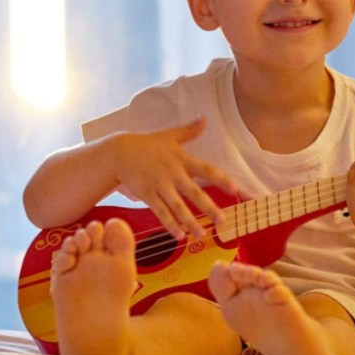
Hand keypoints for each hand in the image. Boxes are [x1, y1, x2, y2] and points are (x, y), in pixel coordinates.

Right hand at [103, 118, 238, 239]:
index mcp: (182, 159)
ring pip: (177, 206)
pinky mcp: (147, 195)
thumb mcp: (169, 135)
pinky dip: (170, 224)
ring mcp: (159, 185)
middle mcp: (173, 173)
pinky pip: (160, 212)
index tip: (236, 189)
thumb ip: (189, 130)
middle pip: (194, 192)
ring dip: (189, 222)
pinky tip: (179, 236)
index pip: (206, 170)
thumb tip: (205, 119)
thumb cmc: (147, 144)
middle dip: (209, 207)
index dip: (221, 179)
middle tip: (223, 221)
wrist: (119, 152)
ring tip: (201, 235)